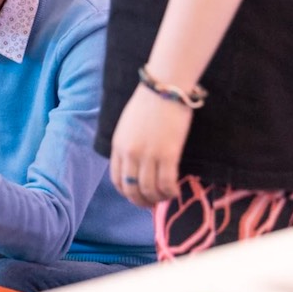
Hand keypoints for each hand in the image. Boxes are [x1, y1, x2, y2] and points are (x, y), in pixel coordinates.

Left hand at [110, 85, 193, 207]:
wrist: (164, 88)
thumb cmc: (149, 103)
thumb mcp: (128, 126)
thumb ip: (128, 145)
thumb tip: (136, 166)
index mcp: (118, 146)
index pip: (116, 180)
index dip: (127, 194)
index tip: (138, 197)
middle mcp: (130, 154)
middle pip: (131, 189)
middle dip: (142, 201)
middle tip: (153, 204)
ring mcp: (148, 155)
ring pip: (149, 190)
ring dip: (158, 199)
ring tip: (167, 197)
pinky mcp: (168, 154)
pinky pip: (166, 183)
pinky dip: (170, 192)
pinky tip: (176, 191)